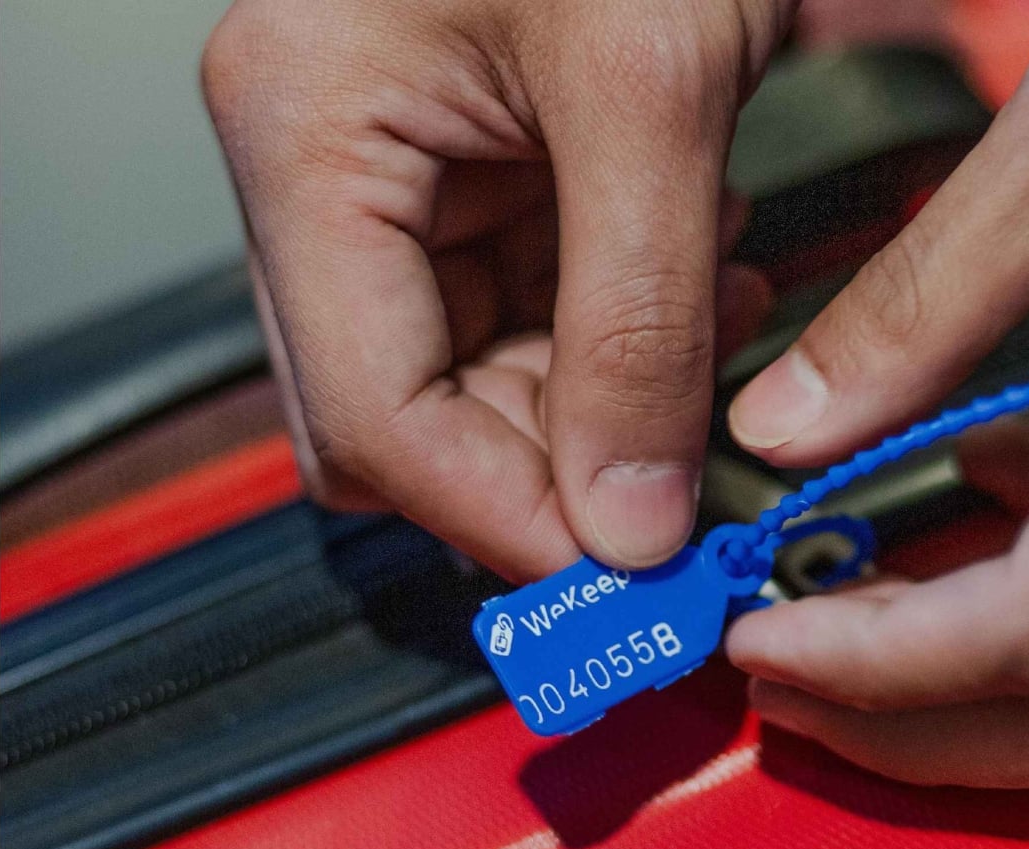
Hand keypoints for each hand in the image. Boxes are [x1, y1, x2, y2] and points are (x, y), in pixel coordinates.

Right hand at [203, 0, 785, 579]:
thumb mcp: (656, 90)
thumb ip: (639, 318)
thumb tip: (628, 522)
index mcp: (306, 132)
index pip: (375, 413)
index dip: (505, 516)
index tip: (628, 579)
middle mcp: (327, 167)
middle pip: (413, 414)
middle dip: (562, 464)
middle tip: (689, 500)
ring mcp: (401, 174)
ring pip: (484, 376)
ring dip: (613, 394)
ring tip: (722, 321)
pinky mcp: (479, 172)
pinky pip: (537, 308)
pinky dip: (629, 329)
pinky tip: (710, 278)